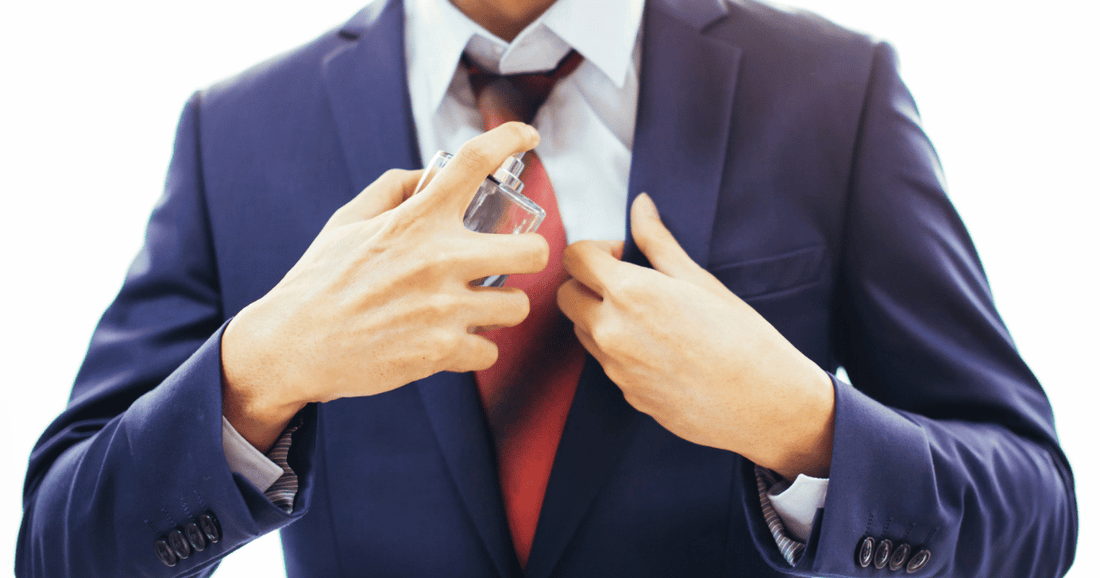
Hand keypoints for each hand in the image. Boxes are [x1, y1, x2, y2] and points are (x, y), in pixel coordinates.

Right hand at [221, 123, 549, 451]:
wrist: (292, 347)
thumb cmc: (319, 280)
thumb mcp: (348, 221)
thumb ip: (394, 189)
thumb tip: (433, 173)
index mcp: (415, 219)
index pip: (474, 161)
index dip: (510, 137)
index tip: (528, 135)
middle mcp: (437, 259)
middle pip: (533, 250)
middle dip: (531, 253)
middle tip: (515, 259)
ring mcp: (443, 309)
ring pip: (517, 306)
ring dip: (501, 307)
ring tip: (476, 307)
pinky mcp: (440, 352)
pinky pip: (490, 352)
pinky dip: (474, 350)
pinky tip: (450, 342)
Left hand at [556, 193, 834, 478]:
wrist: (763, 404)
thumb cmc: (742, 338)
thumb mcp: (699, 280)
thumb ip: (658, 241)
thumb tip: (640, 206)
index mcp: (629, 294)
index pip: (575, 258)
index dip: (595, 249)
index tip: (623, 255)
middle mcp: (611, 332)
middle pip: (566, 296)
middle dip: (587, 282)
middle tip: (627, 282)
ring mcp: (615, 367)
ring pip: (582, 330)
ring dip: (598, 315)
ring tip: (645, 315)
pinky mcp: (626, 393)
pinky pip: (606, 362)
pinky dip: (619, 347)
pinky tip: (659, 348)